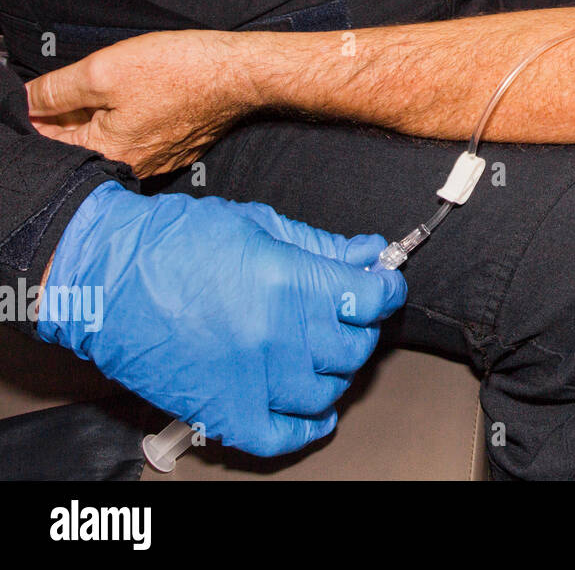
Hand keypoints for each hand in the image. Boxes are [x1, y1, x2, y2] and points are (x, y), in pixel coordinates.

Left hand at [26, 30, 254, 176]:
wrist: (239, 73)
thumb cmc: (179, 70)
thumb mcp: (102, 71)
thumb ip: (56, 90)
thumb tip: (27, 102)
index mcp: (108, 153)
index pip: (51, 142)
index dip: (39, 113)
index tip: (47, 91)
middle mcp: (134, 165)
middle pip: (83, 141)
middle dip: (74, 112)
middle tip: (91, 79)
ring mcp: (161, 159)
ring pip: (114, 137)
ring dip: (107, 112)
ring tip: (123, 82)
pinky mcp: (181, 147)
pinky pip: (144, 136)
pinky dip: (137, 116)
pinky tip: (148, 92)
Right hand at [37, 181, 406, 456]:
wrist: (102, 276)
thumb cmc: (172, 243)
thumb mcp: (257, 225)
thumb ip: (320, 245)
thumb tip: (369, 253)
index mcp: (289, 282)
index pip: (371, 299)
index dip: (385, 290)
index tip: (382, 287)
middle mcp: (278, 335)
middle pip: (354, 347)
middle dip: (359, 327)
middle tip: (345, 314)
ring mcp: (251, 378)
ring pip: (327, 391)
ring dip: (334, 372)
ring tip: (320, 352)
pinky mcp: (222, 411)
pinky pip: (283, 435)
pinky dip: (306, 426)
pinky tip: (311, 406)